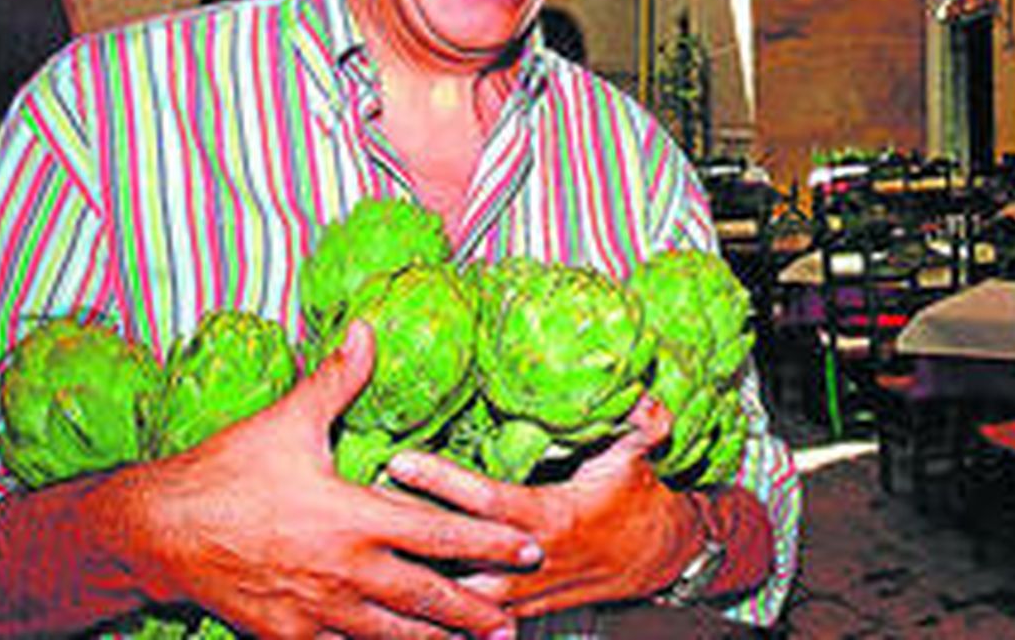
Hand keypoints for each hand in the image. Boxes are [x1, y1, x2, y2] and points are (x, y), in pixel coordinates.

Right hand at [104, 322, 537, 638]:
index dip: (488, 541)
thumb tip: (369, 328)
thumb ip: (337, 380)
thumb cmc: (224, 472)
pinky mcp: (285, 636)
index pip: (439, 533)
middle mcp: (343, 572)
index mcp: (353, 518)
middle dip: (473, 611)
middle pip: (425, 598)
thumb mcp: (286, 421)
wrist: (154, 532)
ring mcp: (314, 611)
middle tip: (514, 625)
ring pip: (389, 635)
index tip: (529, 547)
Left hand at [388, 395, 703, 619]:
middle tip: (356, 514)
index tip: (400, 460)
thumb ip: (642, 424)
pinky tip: (390, 611)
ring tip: (361, 568)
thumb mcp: (640, 456)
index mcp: (550, 516)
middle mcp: (530, 559)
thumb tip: (645, 397)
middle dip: (407, 539)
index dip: (443, 481)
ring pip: (457, 598)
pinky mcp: (520, 608)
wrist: (658, 558)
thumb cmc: (640, 499)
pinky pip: (468, 621)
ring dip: (413, 583)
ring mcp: (523, 590)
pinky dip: (431, 617)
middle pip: (457, 555)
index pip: (487, 499)